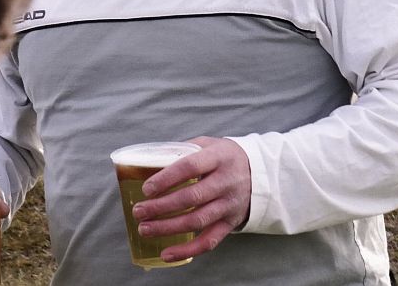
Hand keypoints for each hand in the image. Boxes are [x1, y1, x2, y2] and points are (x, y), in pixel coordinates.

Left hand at [130, 136, 250, 262]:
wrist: (259, 172)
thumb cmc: (224, 156)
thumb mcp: (208, 144)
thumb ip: (183, 151)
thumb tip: (151, 159)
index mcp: (218, 157)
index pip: (190, 166)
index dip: (167, 178)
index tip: (147, 188)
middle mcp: (226, 182)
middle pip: (191, 197)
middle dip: (161, 207)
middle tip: (138, 211)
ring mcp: (229, 205)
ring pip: (197, 221)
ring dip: (168, 228)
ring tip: (145, 229)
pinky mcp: (230, 223)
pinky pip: (209, 241)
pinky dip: (187, 250)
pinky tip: (166, 253)